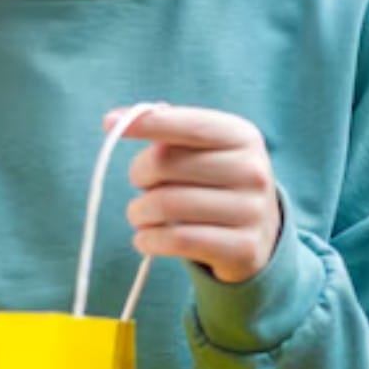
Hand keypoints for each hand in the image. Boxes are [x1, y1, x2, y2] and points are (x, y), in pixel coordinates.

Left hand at [108, 105, 282, 284]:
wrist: (260, 233)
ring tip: (139, 214)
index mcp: (241, 136)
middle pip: (166, 164)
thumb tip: (115, 120)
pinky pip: (178, 241)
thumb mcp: (203, 149)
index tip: (108, 123)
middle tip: (139, 184)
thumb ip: (167, 130)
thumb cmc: (214, 181)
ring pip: (166, 205)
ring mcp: (252, 211)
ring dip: (138, 212)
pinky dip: (148, 240)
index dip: (147, 123)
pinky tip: (145, 238)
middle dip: (138, 175)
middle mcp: (252, 170)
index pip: (188, 125)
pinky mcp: (243, 248)